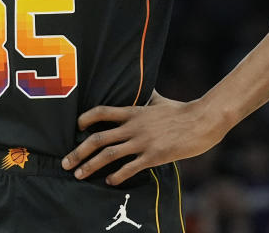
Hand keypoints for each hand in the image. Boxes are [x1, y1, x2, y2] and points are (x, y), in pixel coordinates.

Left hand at [62, 91, 225, 185]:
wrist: (202, 121)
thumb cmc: (182, 111)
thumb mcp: (160, 101)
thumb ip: (148, 97)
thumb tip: (144, 88)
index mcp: (134, 111)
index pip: (102, 112)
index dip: (85, 119)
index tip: (76, 127)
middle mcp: (134, 126)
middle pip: (98, 138)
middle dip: (79, 152)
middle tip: (65, 162)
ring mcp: (143, 142)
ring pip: (109, 154)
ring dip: (90, 166)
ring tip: (79, 175)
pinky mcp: (153, 156)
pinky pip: (130, 167)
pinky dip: (117, 175)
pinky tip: (110, 181)